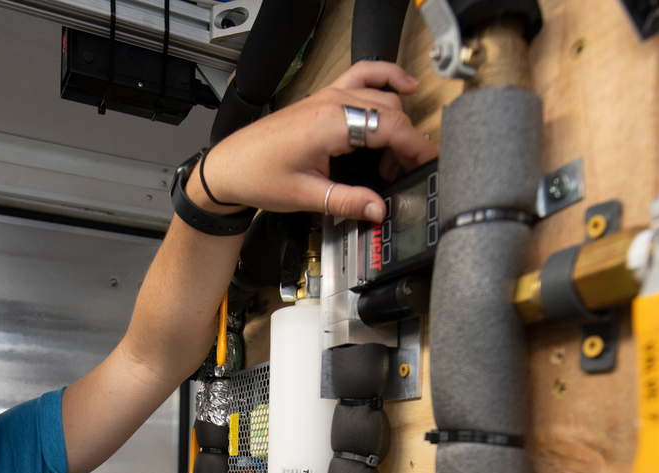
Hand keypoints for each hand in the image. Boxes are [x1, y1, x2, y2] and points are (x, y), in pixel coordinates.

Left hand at [190, 61, 436, 223]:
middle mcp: (331, 102)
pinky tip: (403, 87)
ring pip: (382, 94)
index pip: (390, 127)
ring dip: (397, 121)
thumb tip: (379, 209)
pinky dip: (386, 79)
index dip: (416, 147)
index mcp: (330, 124)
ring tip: (396, 155)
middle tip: (408, 173)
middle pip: (391, 111)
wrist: (229, 167)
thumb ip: (348, 201)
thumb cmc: (257, 176)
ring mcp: (327, 96)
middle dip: (408, 142)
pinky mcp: (322, 98)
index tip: (429, 164)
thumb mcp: (307, 196)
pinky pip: (363, 77)